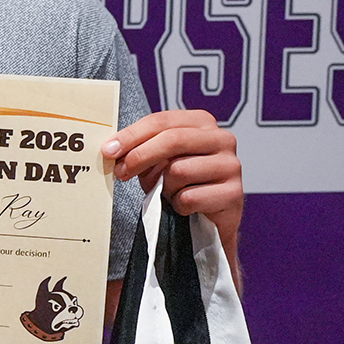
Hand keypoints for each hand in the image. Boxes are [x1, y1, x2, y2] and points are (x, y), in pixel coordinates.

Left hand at [104, 109, 243, 258]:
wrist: (207, 222)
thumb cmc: (181, 186)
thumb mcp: (157, 162)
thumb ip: (140, 149)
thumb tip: (112, 149)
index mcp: (201, 123)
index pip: (161, 121)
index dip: (131, 135)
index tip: (109, 150)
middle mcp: (221, 139)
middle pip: (172, 139)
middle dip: (140, 156)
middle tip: (121, 172)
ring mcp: (231, 165)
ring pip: (179, 170)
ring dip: (164, 187)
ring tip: (169, 193)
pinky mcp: (234, 194)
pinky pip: (190, 197)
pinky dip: (179, 206)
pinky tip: (184, 207)